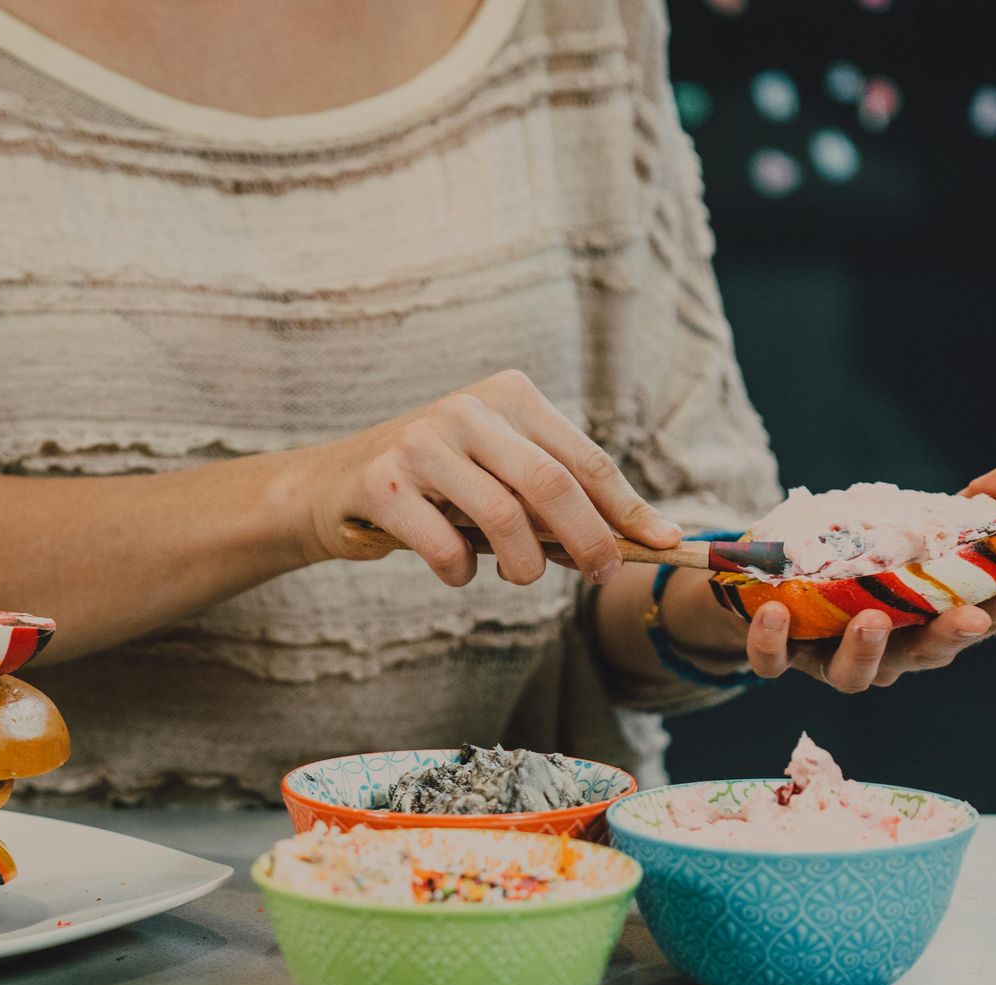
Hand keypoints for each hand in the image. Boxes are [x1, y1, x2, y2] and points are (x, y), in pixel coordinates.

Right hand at [295, 370, 681, 586]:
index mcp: (508, 396)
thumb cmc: (436, 489)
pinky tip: (456, 572)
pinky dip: (460, 572)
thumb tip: (634, 542)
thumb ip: (554, 501)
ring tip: (519, 578)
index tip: (663, 544)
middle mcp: (466, 408)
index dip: (628, 507)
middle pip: (552, 483)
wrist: (332, 485)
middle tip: (601, 575)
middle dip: (589, 539)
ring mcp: (422, 441)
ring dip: (524, 565)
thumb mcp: (499, 477)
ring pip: (502, 516)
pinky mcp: (382, 482)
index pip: (584, 458)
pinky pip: (444, 543)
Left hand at [742, 461, 995, 691]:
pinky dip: (773, 641)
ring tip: (872, 618)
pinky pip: (774, 659)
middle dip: (949, 638)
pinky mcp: (778, 652)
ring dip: (864, 651)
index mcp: (927, 621)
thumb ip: (970, 505)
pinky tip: (777, 609)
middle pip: (924, 655)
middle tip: (970, 619)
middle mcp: (886, 649)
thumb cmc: (860, 560)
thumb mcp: (915, 525)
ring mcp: (830, 656)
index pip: (982, 619)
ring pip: (852, 674)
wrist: (769, 578)